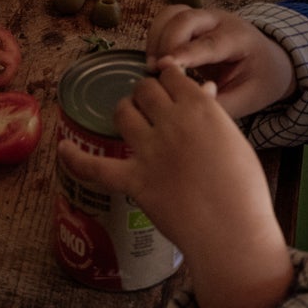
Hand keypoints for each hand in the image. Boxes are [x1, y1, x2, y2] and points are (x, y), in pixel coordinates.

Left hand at [59, 64, 293, 307]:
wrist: (233, 232)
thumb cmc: (244, 188)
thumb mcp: (234, 138)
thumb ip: (212, 112)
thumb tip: (202, 87)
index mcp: (200, 107)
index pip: (170, 75)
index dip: (167, 79)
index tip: (167, 87)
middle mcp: (171, 122)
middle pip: (144, 89)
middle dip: (145, 94)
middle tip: (150, 108)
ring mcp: (150, 151)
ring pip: (122, 113)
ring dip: (125, 113)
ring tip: (130, 122)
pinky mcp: (134, 180)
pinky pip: (95, 166)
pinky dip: (75, 158)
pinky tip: (63, 149)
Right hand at [146, 6, 296, 119]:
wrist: (270, 60)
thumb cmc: (259, 80)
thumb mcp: (247, 99)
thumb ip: (220, 105)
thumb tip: (188, 112)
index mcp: (240, 39)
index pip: (210, 43)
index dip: (184, 53)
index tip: (162, 67)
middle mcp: (221, 21)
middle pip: (186, 19)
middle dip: (166, 43)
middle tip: (156, 72)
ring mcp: (205, 17)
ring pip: (172, 14)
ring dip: (157, 38)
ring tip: (152, 68)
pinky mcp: (192, 20)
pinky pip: (167, 19)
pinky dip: (156, 36)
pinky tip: (156, 60)